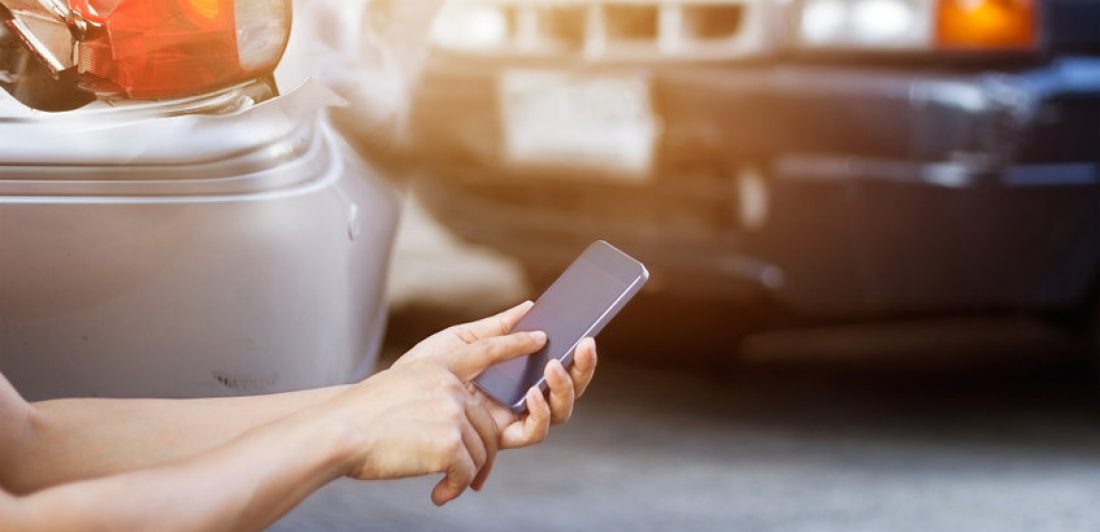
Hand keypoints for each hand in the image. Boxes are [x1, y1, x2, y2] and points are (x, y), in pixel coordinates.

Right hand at [325, 329, 546, 504]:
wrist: (339, 432)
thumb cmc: (363, 417)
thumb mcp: (403, 383)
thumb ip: (436, 387)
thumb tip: (463, 412)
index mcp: (438, 366)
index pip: (487, 350)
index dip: (516, 344)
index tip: (540, 338)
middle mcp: (450, 385)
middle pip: (486, 425)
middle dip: (479, 454)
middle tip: (467, 475)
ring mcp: (452, 413)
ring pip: (481, 452)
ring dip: (464, 474)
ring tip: (444, 485)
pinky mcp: (450, 443)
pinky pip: (468, 473)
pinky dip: (454, 488)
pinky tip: (438, 495)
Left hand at [396, 302, 598, 486]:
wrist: (388, 399)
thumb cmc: (421, 370)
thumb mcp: (462, 340)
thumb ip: (499, 329)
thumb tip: (532, 306)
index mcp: (515, 373)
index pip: (556, 366)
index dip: (579, 356)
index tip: (588, 334)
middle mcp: (519, 399)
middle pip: (566, 391)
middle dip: (583, 370)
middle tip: (586, 344)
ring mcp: (511, 419)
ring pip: (558, 413)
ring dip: (565, 390)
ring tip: (555, 366)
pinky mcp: (499, 438)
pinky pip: (532, 432)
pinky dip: (540, 413)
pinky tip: (532, 393)